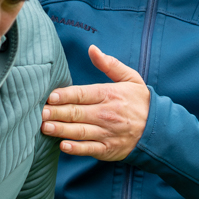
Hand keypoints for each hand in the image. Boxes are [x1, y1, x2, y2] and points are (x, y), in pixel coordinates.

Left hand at [42, 44, 150, 161]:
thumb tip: (92, 49)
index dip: (65, 95)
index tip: (51, 96)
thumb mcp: (130, 78)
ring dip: (61, 130)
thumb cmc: (139, 101)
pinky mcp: (108, 149)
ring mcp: (107, 133)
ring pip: (80, 131)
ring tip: (45, 127)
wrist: (158, 129)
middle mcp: (106, 114)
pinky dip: (76, 149)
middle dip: (57, 113)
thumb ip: (109, 64)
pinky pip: (89, 149)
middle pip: (77, 113)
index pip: (83, 94)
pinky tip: (63, 145)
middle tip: (40, 112)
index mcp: (109, 95)